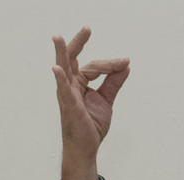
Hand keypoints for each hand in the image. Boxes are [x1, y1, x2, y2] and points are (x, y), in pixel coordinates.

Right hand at [51, 26, 129, 179]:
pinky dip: (60, 79)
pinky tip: (57, 69)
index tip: (125, 62)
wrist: (87, 147)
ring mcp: (67, 95)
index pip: (95, 65)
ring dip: (61, 53)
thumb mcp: (106, 100)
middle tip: (87, 28)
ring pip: (64, 70)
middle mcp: (70, 85)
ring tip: (57, 37)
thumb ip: (114, 82)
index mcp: (79, 82)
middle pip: (72, 58)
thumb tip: (125, 66)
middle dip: (78, 42)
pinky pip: (63, 91)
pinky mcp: (69, 107)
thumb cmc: (91, 125)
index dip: (111, 63)